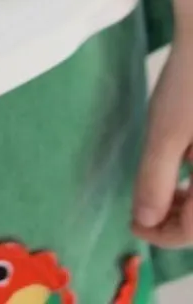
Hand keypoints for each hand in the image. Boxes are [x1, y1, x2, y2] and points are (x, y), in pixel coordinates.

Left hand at [133, 34, 192, 246]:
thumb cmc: (191, 82)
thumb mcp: (166, 131)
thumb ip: (155, 179)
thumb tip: (143, 220)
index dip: (161, 236)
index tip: (132, 225)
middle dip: (175, 221)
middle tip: (142, 210)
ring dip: (188, 203)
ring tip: (160, 188)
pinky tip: (183, 164)